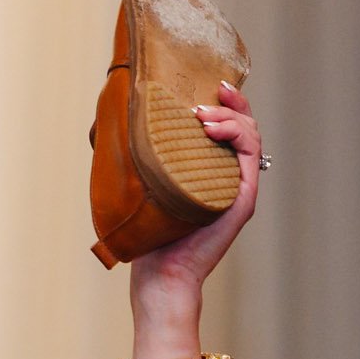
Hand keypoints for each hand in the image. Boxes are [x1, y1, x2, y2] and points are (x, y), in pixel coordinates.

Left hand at [128, 82, 260, 358]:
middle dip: (231, 103)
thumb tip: (109, 120)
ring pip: (250, 136)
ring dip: (230, 118)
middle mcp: (229, 176)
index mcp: (211, 170)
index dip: (226, 103)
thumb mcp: (143, 183)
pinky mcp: (242, 198)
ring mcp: (238, 187)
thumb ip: (140, 154)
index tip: (212, 84)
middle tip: (209, 95)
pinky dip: (236, 136)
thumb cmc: (149, 234)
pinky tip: (213, 130)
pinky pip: (250, 157)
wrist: (160, 274)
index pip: (228, 127)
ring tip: (203, 116)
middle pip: (244, 126)